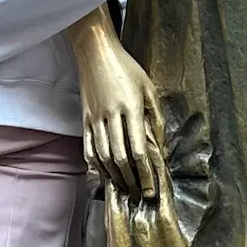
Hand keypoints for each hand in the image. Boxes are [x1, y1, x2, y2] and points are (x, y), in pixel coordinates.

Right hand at [78, 34, 162, 200]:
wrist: (96, 52)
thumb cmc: (128, 68)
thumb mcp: (149, 88)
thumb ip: (156, 118)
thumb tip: (162, 148)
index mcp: (131, 107)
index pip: (138, 149)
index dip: (146, 173)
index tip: (151, 188)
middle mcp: (111, 114)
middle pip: (120, 157)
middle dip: (131, 180)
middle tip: (139, 194)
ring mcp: (94, 117)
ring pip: (103, 156)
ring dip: (114, 176)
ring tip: (125, 188)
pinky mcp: (84, 118)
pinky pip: (88, 148)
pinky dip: (96, 165)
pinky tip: (105, 175)